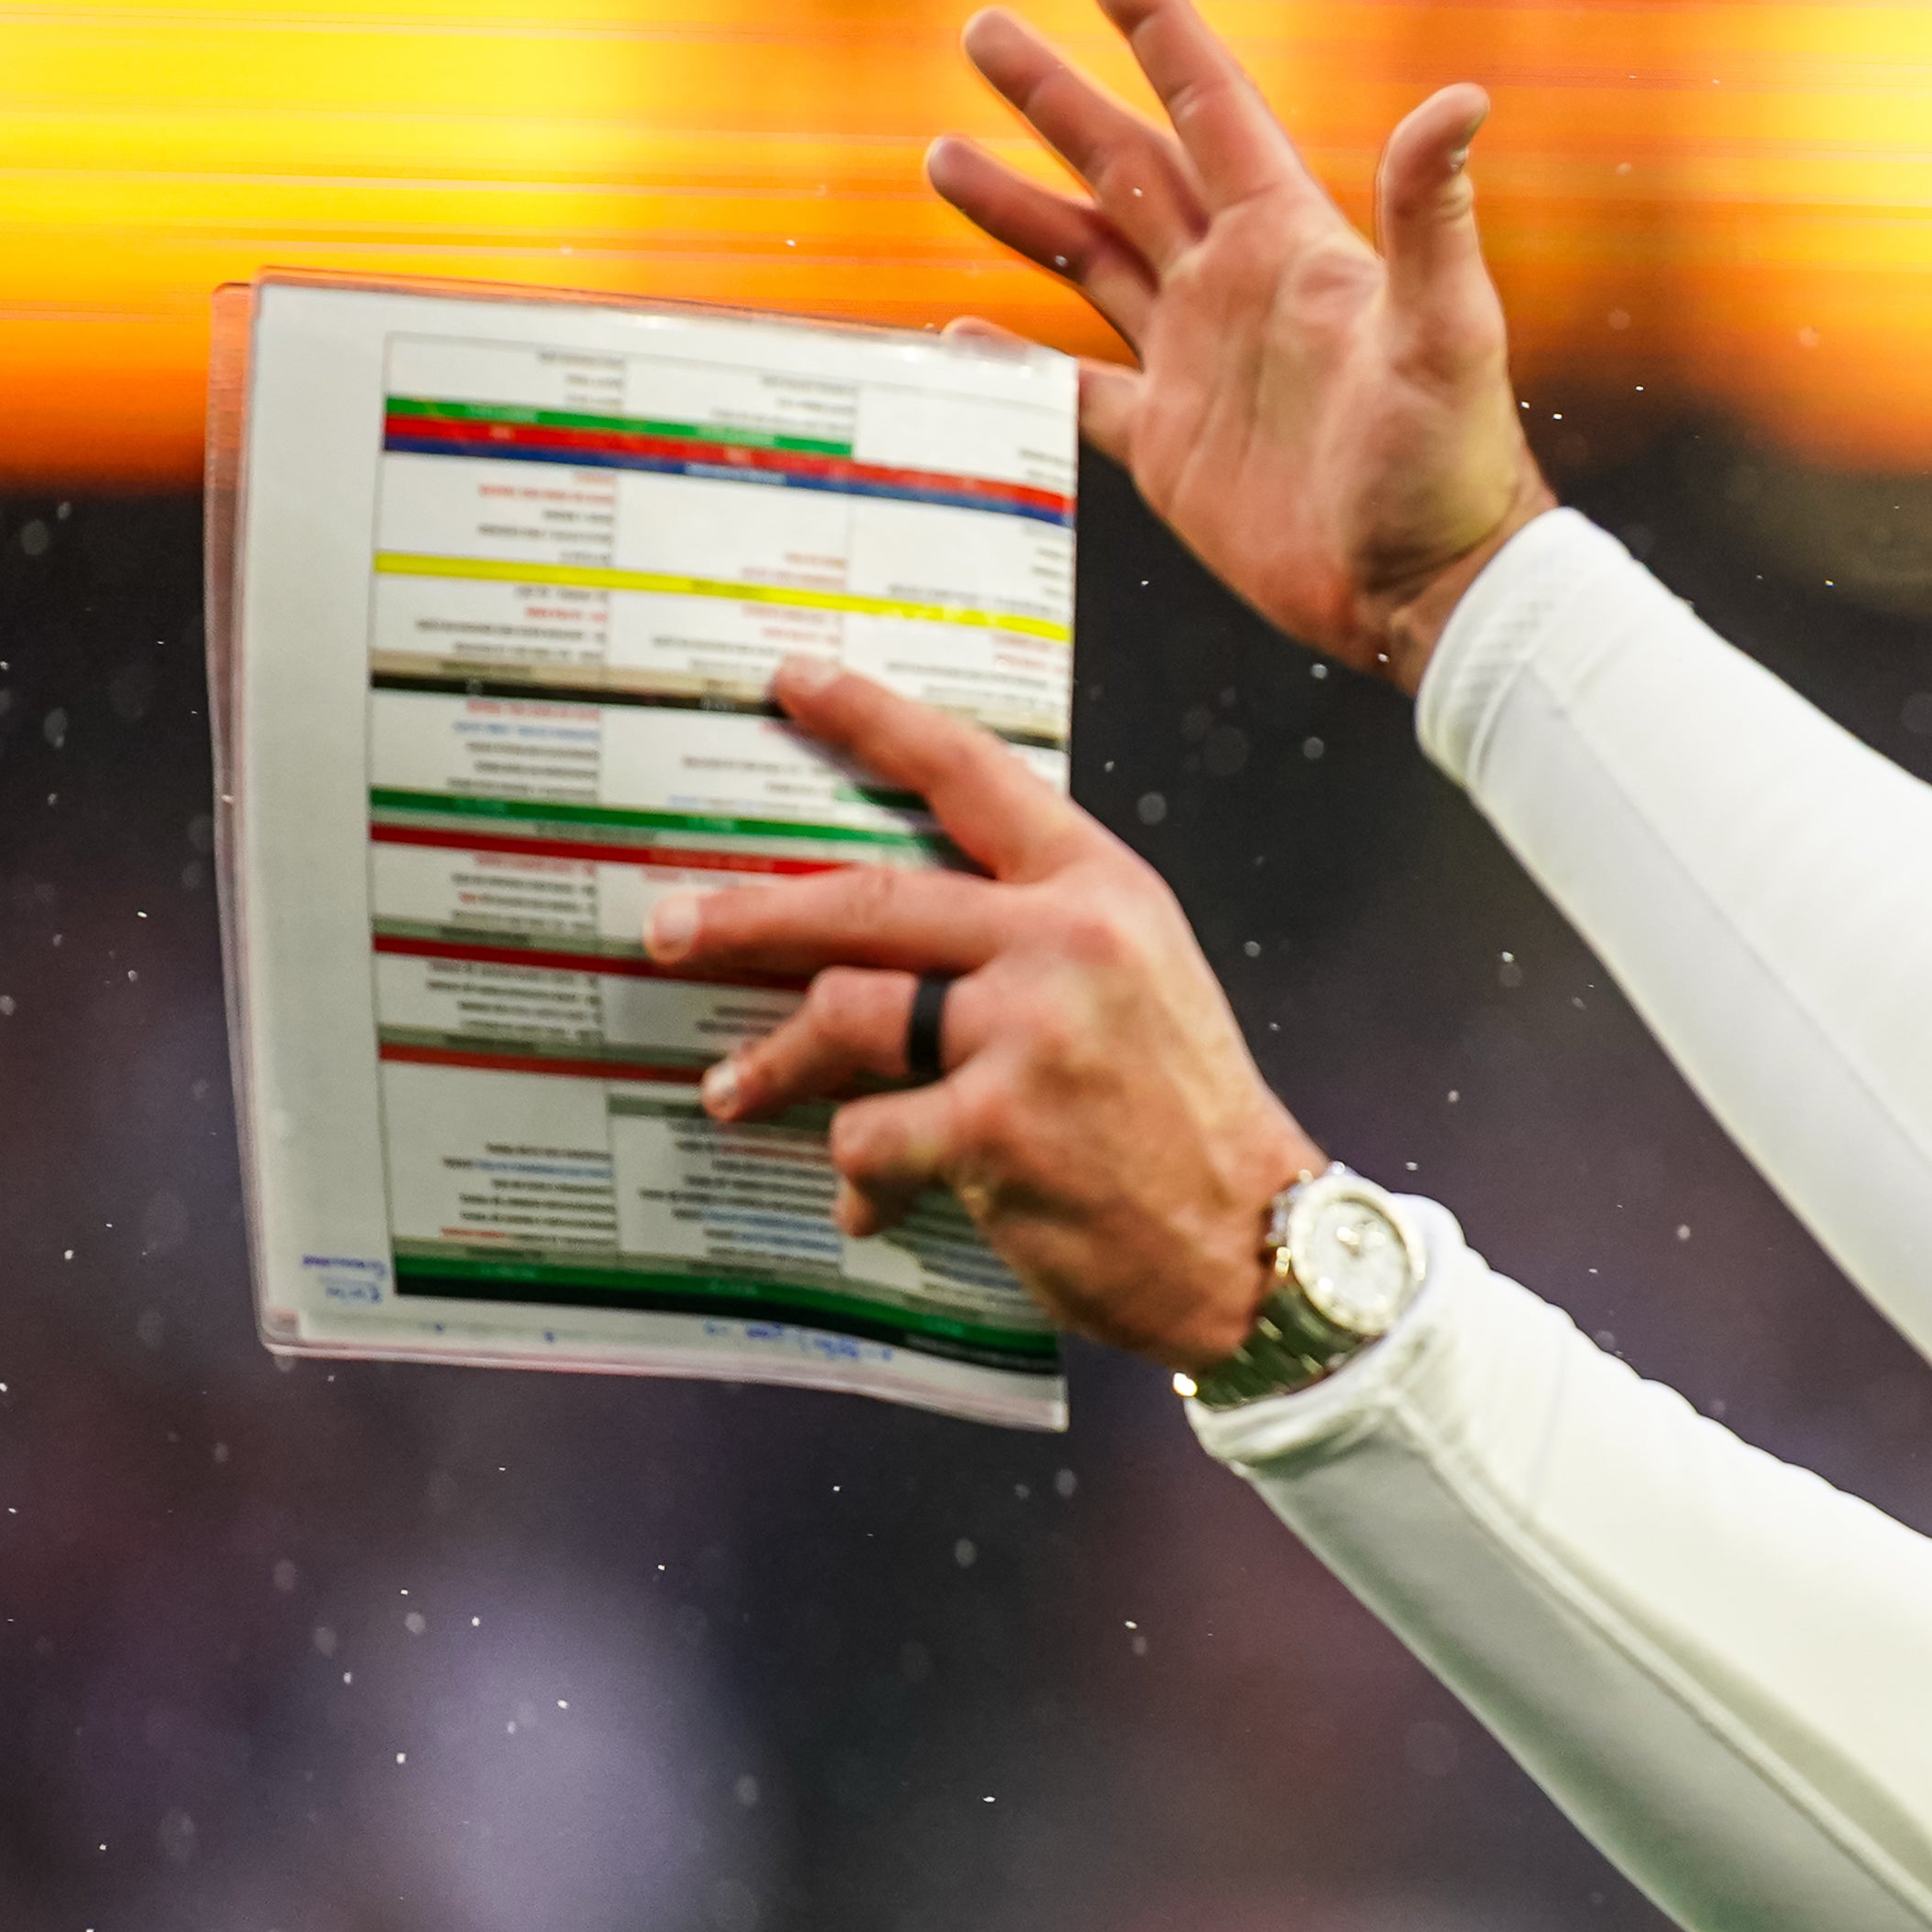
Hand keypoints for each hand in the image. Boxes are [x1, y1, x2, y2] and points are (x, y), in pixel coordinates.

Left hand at [642, 657, 1324, 1367]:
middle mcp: (1068, 944)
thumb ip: (1036, 937)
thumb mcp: (1142, 987)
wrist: (1261, 1248)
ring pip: (845, 1014)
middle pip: (867, 899)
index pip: (973, 775)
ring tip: (734, 1090)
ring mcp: (1030, 1033)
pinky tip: (874, 1201)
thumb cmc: (1191, 1125)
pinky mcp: (996, 1127)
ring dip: (772, 1063)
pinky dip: (860, 1174)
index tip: (792, 683)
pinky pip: (869, 1134)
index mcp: (1104, 893)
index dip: (872, 720)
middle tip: (671, 929)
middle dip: (746, 917)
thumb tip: (896, 936)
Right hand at [931, 0, 1543, 685]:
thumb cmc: (1452, 464)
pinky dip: (1012, 366)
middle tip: (983, 31)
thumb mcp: (1446, 329)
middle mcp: (1232, 289)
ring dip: (1019, 208)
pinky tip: (954, 336)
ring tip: (941, 155)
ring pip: (1086, 261)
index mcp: (1289, 244)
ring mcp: (1194, 365)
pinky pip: (1071, 393)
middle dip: (1056, 99)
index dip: (1163, 32)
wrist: (1429, 593)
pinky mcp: (1167, 449)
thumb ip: (1431, 214)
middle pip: (1126, 167)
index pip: (1211, 109)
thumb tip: (1461, 98)